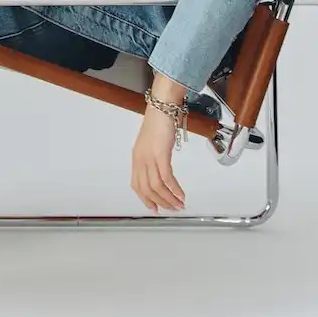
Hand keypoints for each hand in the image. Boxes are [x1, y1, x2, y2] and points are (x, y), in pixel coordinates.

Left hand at [130, 97, 187, 212]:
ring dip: (169, 199)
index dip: (145, 199)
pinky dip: (174, 189)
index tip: (155, 208)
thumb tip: (161, 173)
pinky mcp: (160, 154)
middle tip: (172, 209)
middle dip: (161, 202)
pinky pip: (166, 178)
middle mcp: (140, 159)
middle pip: (147, 189)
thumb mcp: (151, 144)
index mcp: (136, 157)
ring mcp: (149, 157)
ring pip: (156, 186)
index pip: (137, 185)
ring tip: (179, 205)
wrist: (162, 107)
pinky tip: (181, 194)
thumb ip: (152, 158)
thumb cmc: (159, 122)